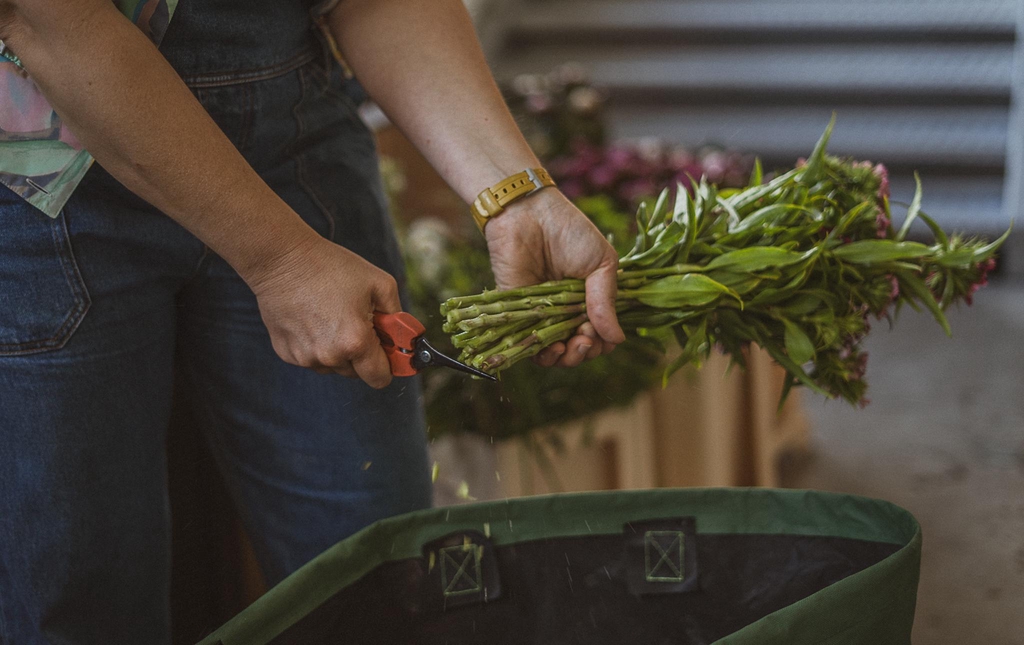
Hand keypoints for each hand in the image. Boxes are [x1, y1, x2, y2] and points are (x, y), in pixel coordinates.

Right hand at [246, 234, 399, 388]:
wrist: (282, 259)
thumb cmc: (332, 267)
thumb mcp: (380, 283)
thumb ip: (398, 317)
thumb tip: (405, 339)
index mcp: (355, 342)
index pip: (380, 378)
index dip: (388, 365)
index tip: (387, 351)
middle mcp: (329, 357)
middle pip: (357, 373)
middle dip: (362, 354)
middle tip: (357, 322)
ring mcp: (305, 357)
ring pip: (334, 366)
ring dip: (338, 350)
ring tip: (331, 316)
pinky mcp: (286, 353)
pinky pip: (312, 358)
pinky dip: (316, 344)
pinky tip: (312, 318)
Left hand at [484, 189, 625, 367]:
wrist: (528, 214)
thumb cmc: (569, 231)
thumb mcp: (601, 264)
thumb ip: (606, 302)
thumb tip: (617, 338)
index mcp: (589, 298)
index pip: (600, 333)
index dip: (603, 341)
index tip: (602, 334)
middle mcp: (566, 310)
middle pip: (579, 348)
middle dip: (586, 351)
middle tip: (586, 338)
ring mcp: (542, 313)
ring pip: (555, 353)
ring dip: (567, 359)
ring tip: (571, 347)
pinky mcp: (517, 313)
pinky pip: (529, 345)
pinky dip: (542, 355)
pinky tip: (552, 349)